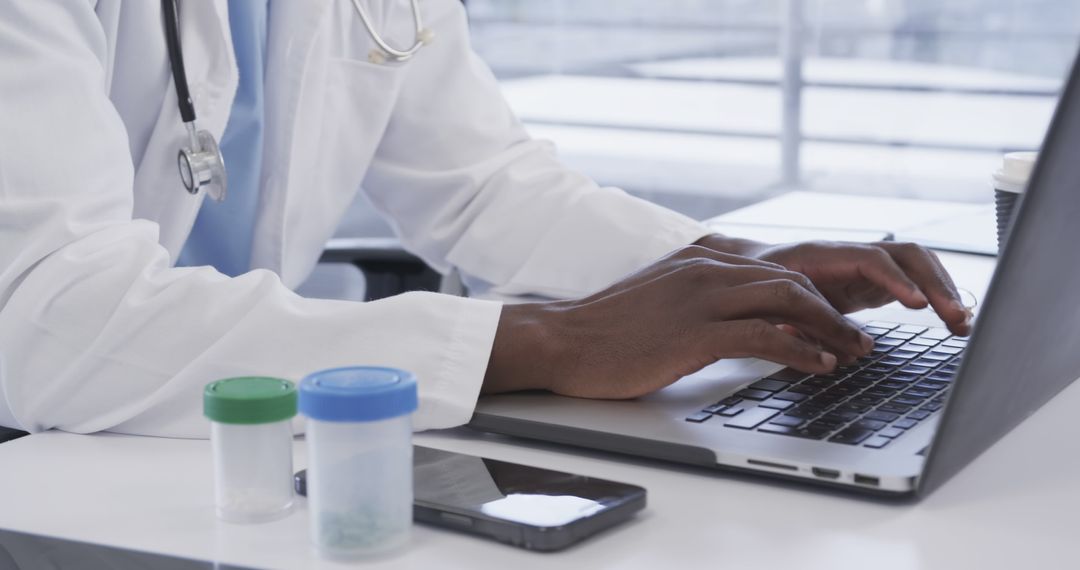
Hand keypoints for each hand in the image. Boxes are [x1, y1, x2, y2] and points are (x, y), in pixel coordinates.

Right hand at [482, 246, 873, 398]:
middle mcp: (706, 270)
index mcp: (701, 261)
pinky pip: (762, 335)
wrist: (562, 340)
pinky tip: (820, 365)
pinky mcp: (693, 331)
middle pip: (791, 280)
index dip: (815, 295)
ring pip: (786, 300)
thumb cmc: (608, 331)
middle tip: (860, 339)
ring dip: (829, 328)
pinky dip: (800, 350)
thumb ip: (700, 300)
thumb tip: (736, 320)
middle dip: (833, 311)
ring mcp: (700, 297)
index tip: (838, 321)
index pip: (775, 269)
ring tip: (855, 352)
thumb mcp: (662, 302)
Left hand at [697, 236, 971, 335]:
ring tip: (962, 323)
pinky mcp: (873, 281)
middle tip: (956, 318)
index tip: (920, 305)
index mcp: (826, 256)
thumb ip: (802, 327)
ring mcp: (866, 266)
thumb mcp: (772, 307)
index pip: (873, 260)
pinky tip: (952, 321)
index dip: (898, 281)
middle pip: (908, 256)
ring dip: (944, 289)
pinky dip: (936, 296)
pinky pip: (913, 281)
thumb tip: (840, 354)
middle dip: (936, 284)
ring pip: (917, 265)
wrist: (747, 267)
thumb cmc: (757, 287)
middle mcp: (853, 255)